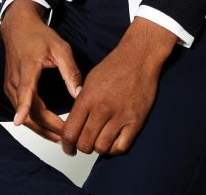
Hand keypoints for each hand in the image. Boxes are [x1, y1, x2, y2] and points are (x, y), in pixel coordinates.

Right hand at [0, 0, 82, 143]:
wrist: (18, 28)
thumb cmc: (39, 35)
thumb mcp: (60, 47)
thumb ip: (70, 71)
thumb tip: (79, 94)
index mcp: (27, 66)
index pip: (24, 89)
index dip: (22, 106)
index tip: (19, 120)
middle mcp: (15, 79)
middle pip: (28, 110)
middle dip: (47, 127)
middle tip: (67, 137)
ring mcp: (10, 86)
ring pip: (25, 115)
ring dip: (41, 128)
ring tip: (61, 137)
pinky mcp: (10, 90)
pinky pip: (22, 110)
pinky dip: (34, 121)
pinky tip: (49, 127)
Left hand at [60, 17, 176, 156]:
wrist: (139, 57)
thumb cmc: (115, 65)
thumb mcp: (90, 80)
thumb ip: (82, 101)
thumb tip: (74, 120)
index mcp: (87, 98)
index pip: (70, 132)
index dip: (66, 144)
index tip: (68, 147)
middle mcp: (102, 109)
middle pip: (85, 144)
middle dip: (82, 147)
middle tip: (84, 144)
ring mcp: (120, 116)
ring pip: (102, 148)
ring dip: (99, 148)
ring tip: (99, 140)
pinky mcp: (135, 121)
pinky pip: (121, 147)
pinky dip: (115, 149)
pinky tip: (113, 141)